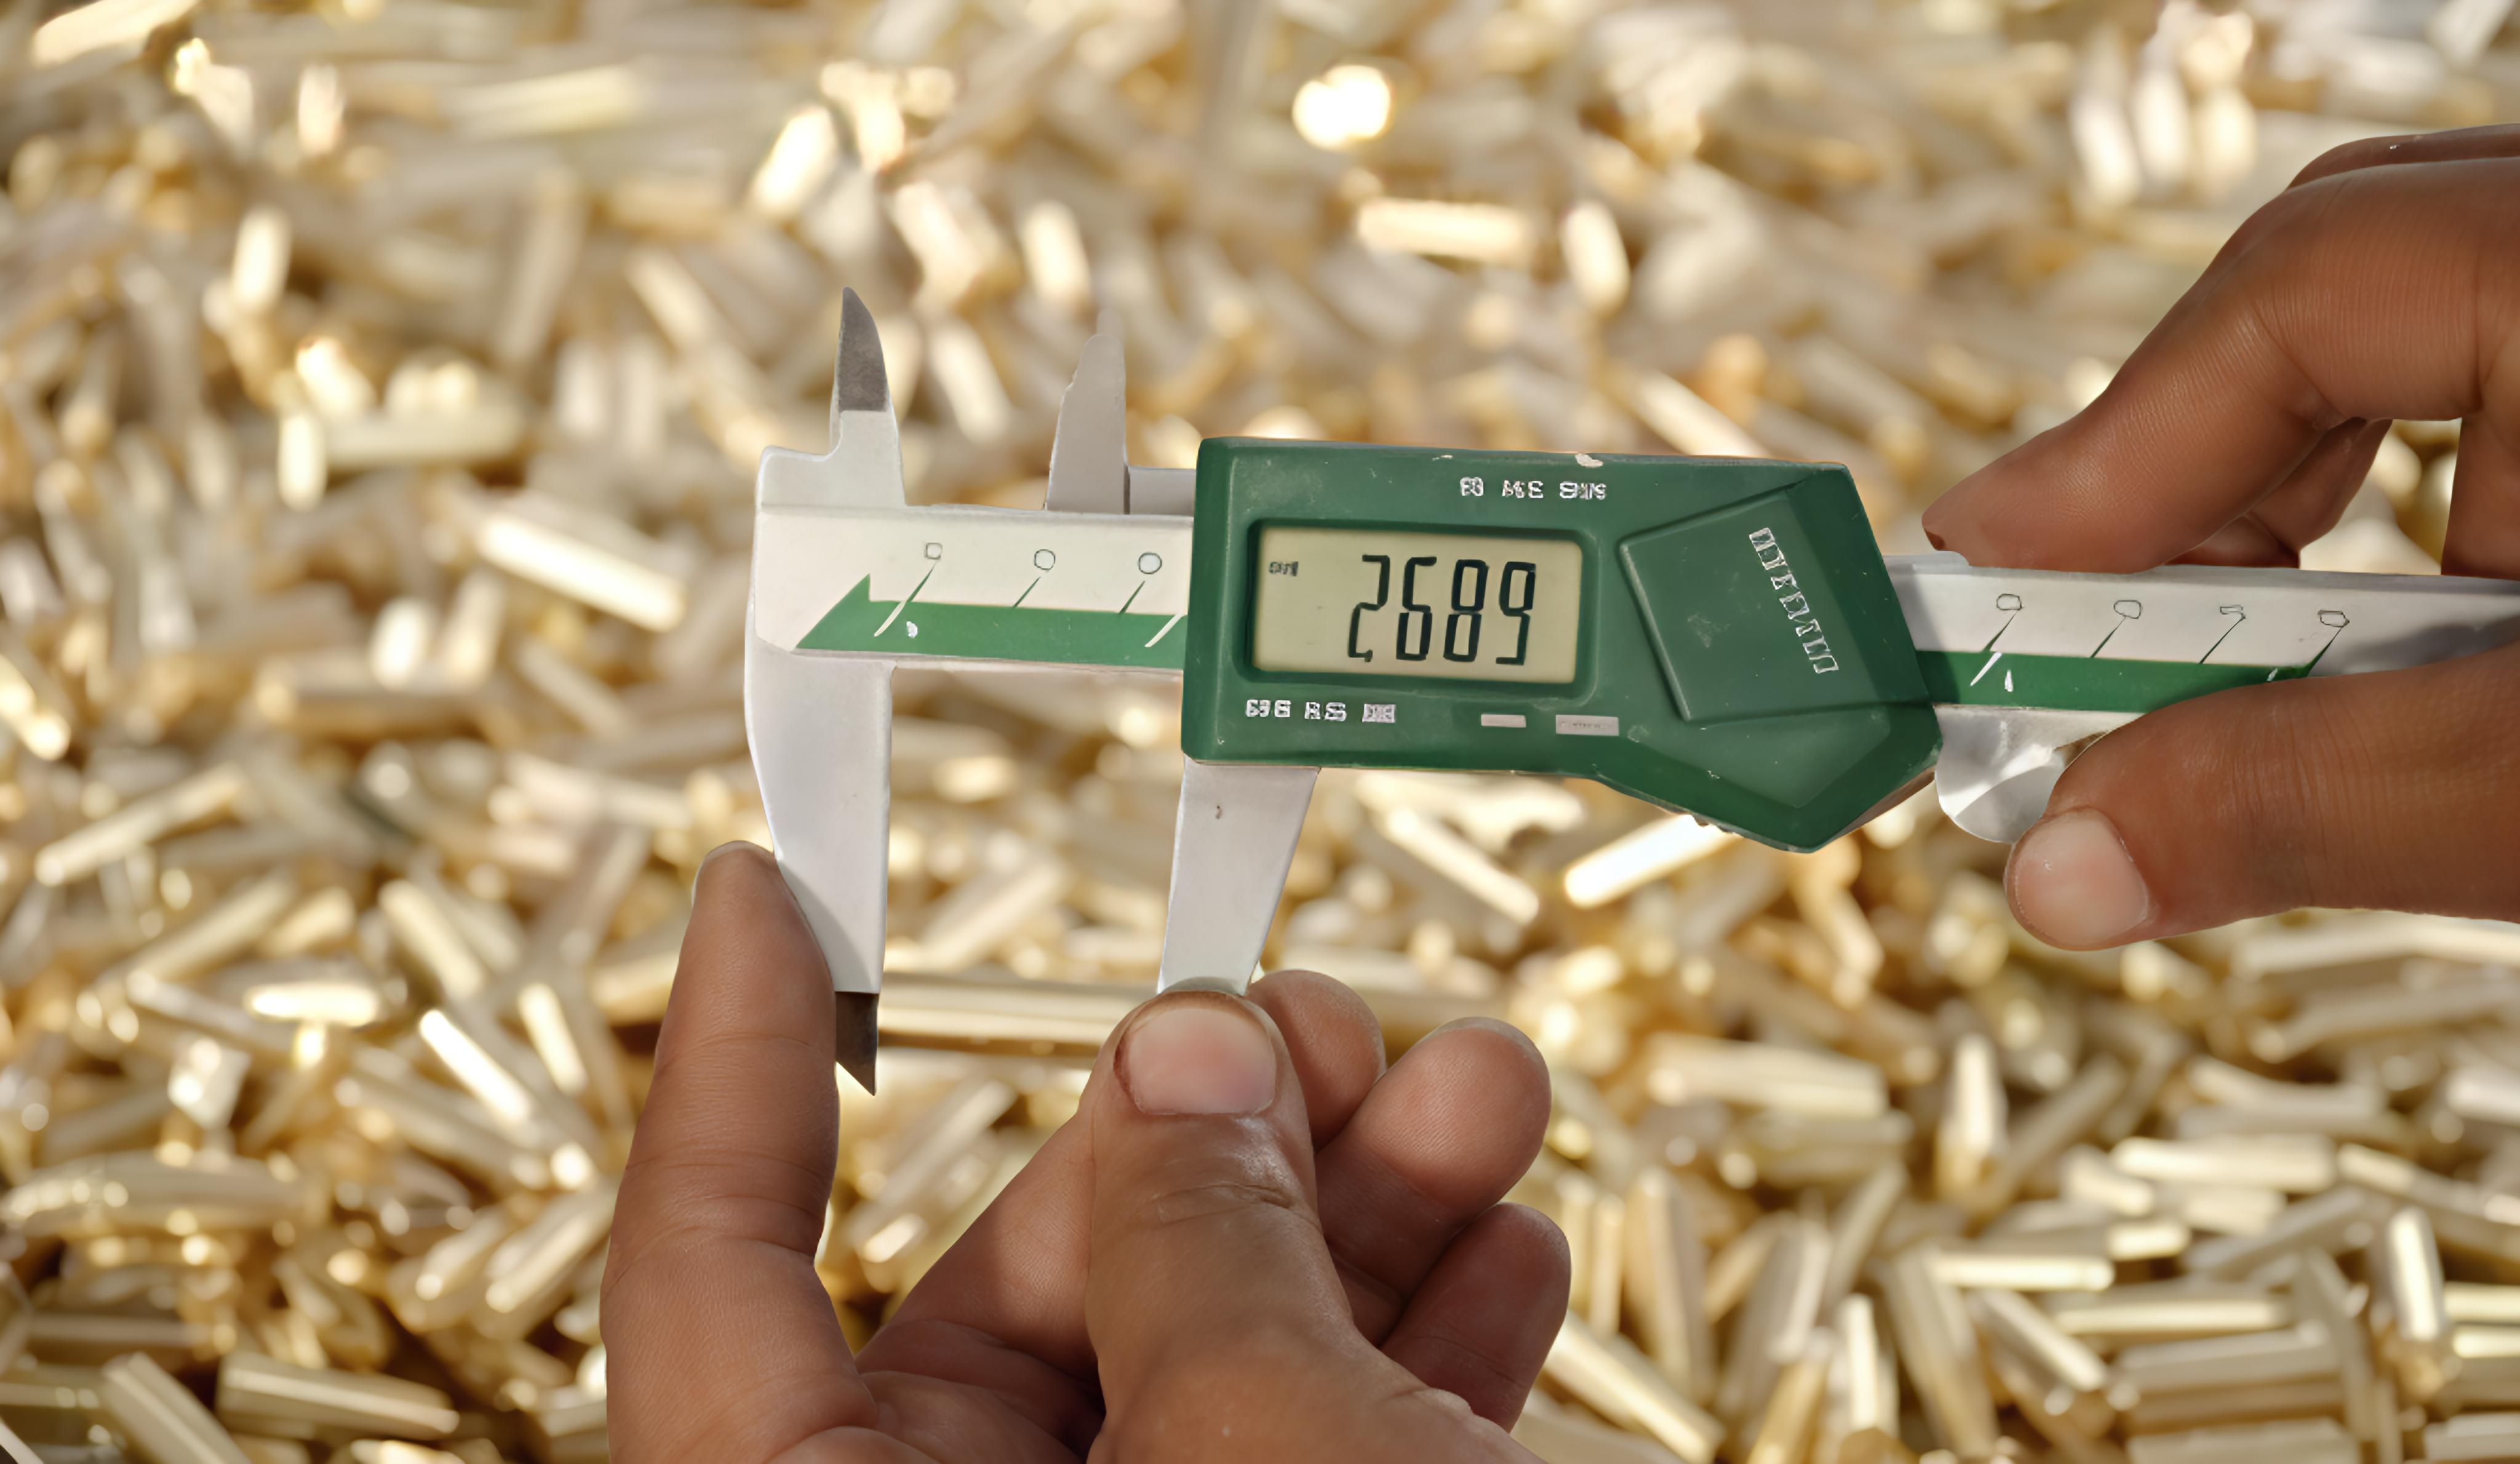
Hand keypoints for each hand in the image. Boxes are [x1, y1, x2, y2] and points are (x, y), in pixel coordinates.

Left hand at [601, 843, 1565, 1461]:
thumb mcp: (1255, 1449)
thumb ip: (1200, 1247)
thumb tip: (1188, 1060)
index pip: (708, 1275)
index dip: (727, 1067)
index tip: (761, 886)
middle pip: (1038, 1279)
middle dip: (1202, 1119)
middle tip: (1312, 1016)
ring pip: (1209, 1345)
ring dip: (1360, 1202)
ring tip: (1474, 1089)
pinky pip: (1317, 1431)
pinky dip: (1415, 1337)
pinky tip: (1503, 1239)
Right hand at [1922, 125, 2519, 949]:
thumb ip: (2313, 799)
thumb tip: (2069, 860)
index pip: (2302, 291)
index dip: (2117, 449)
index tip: (1983, 580)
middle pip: (2335, 290)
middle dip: (2196, 481)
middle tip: (2095, 641)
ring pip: (2423, 332)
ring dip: (2303, 506)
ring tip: (2258, 665)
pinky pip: (2507, 380)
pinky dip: (2421, 510)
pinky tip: (2409, 636)